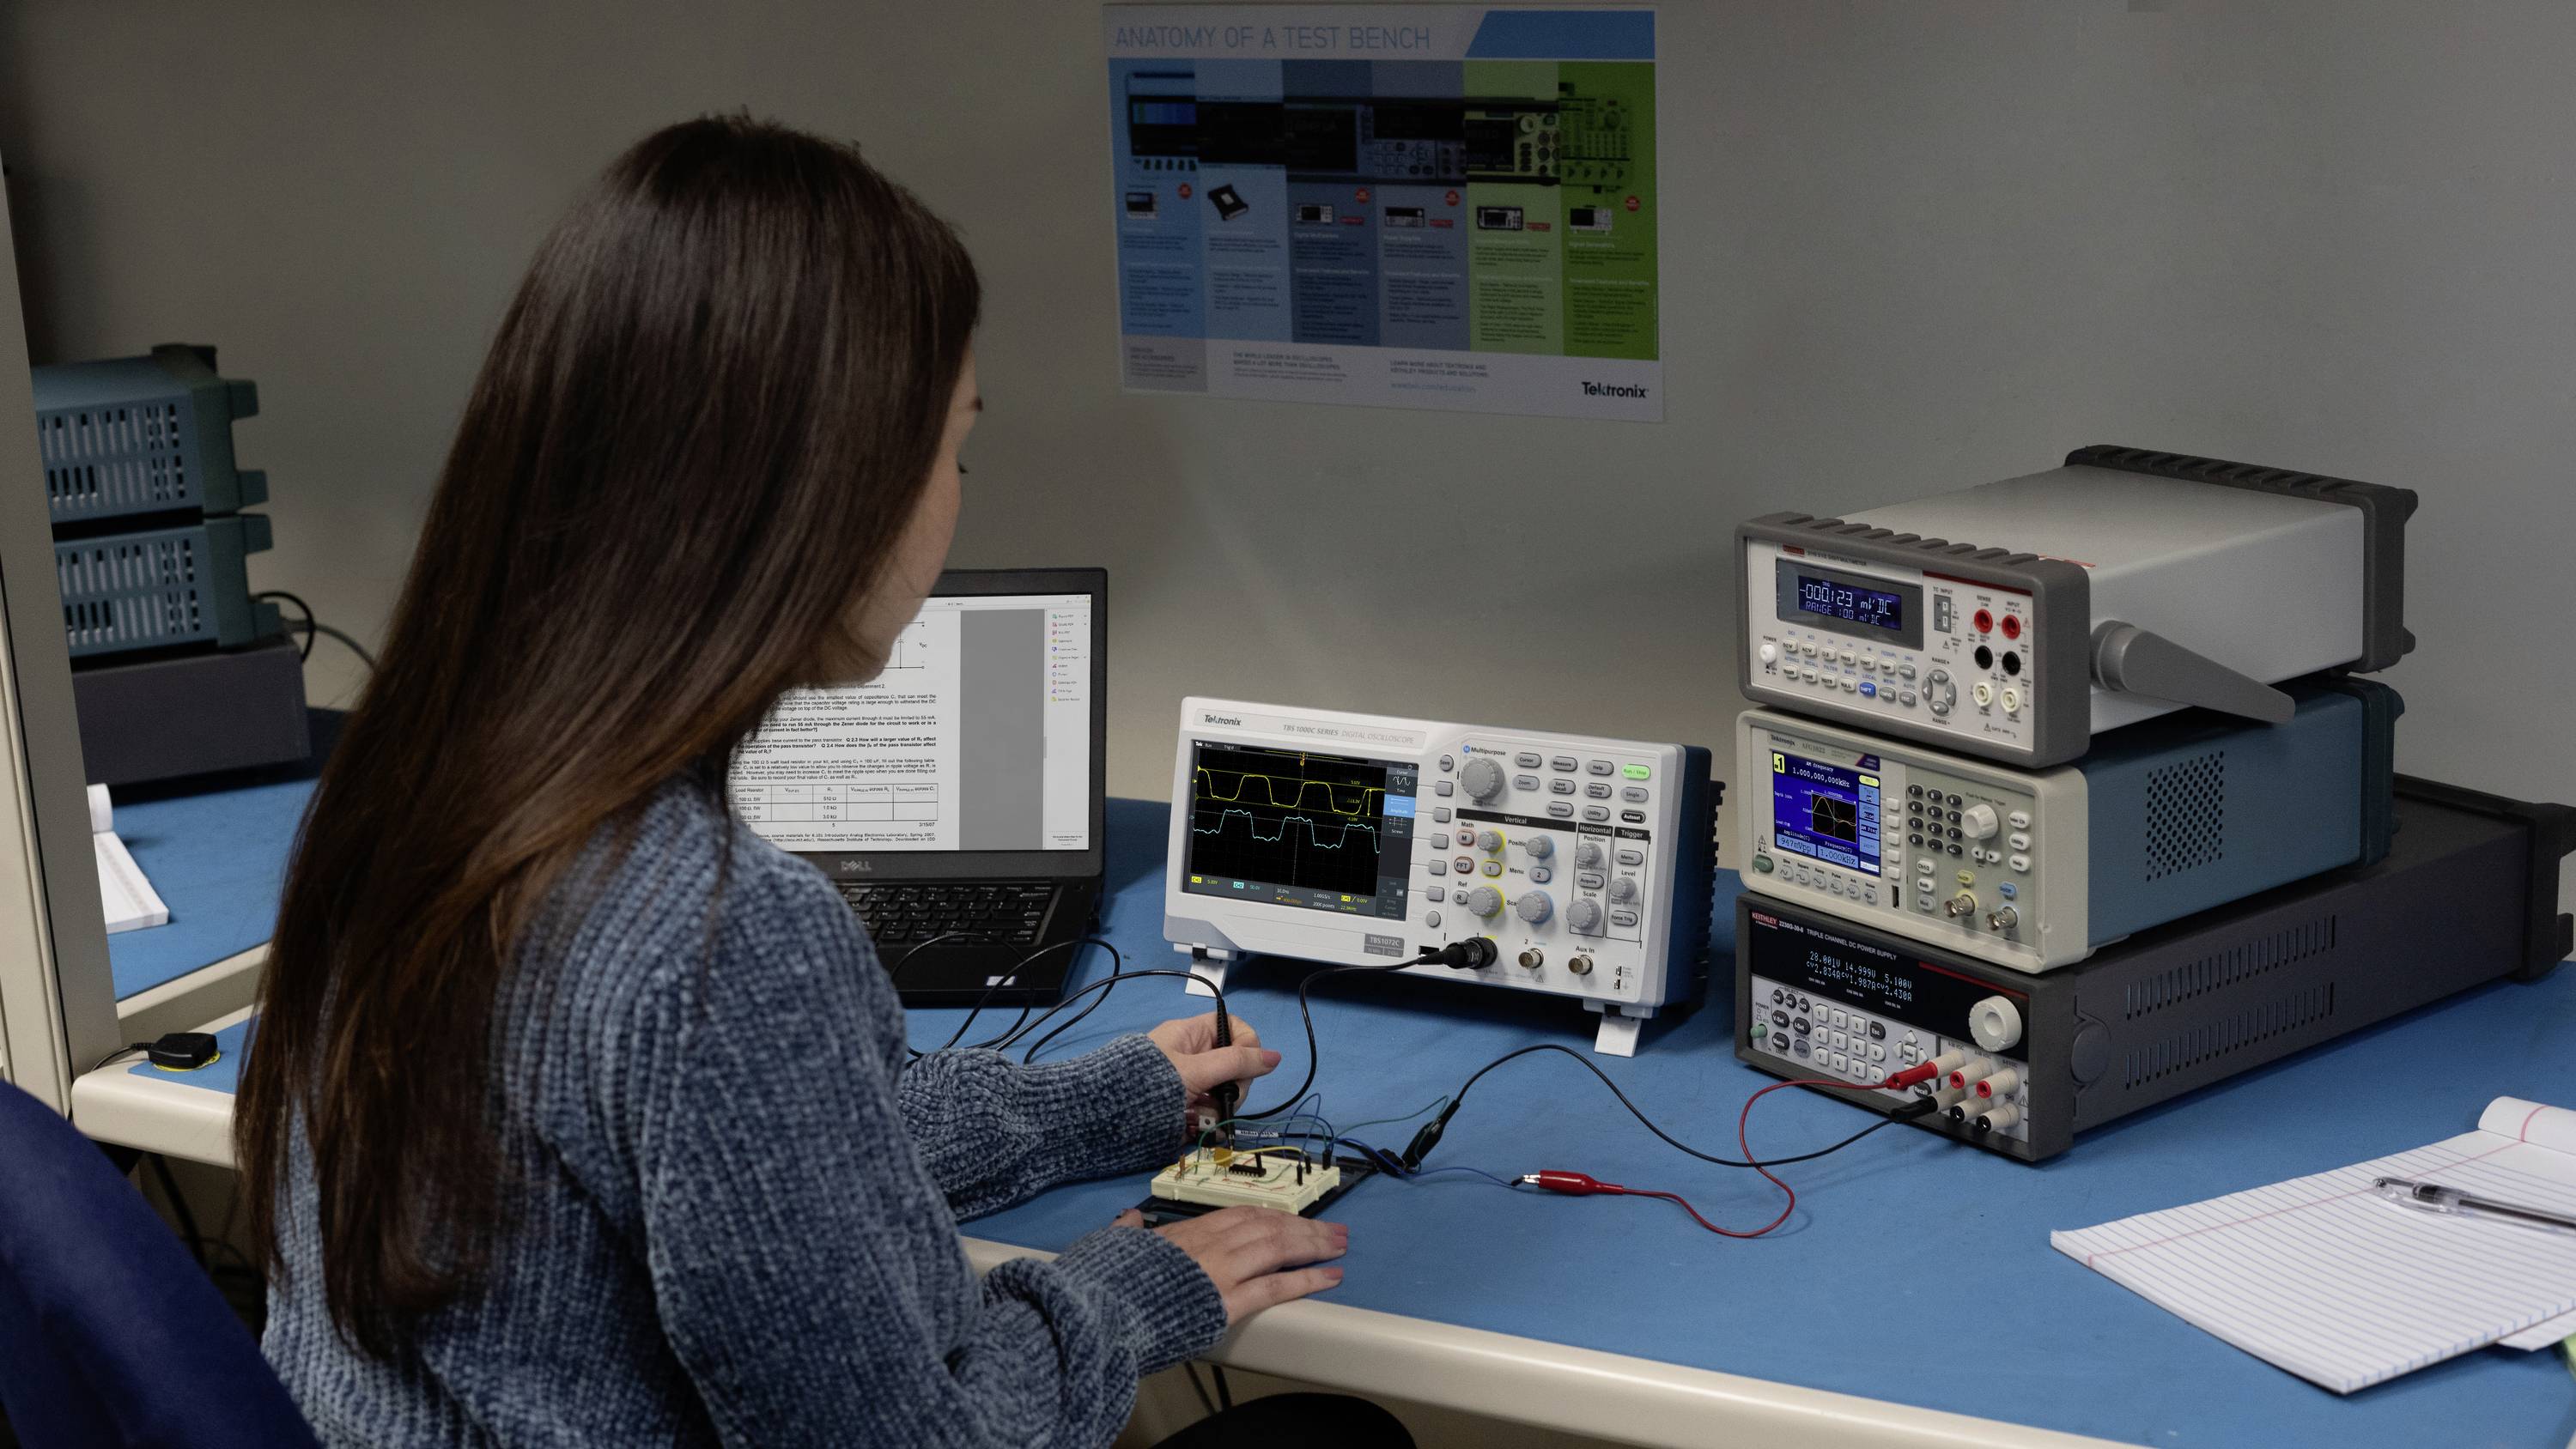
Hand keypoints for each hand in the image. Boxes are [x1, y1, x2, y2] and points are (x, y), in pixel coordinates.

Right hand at [1112, 1206, 1346, 1321]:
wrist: (1099, 1306)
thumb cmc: (1104, 1278)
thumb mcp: (1113, 1244)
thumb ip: (1127, 1232)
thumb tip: (1127, 1221)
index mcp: (1186, 1231)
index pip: (1241, 1215)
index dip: (1273, 1215)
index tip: (1293, 1217)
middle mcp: (1211, 1243)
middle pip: (1269, 1225)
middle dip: (1305, 1226)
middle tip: (1335, 1229)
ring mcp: (1222, 1270)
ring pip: (1278, 1247)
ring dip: (1314, 1244)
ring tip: (1340, 1245)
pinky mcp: (1228, 1301)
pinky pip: (1275, 1286)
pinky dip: (1306, 1279)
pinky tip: (1331, 1276)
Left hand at [1147, 1013, 1279, 1122]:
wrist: (1108, 1117)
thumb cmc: (1149, 1083)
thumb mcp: (1196, 1070)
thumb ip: (1236, 1063)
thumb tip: (1275, 1057)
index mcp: (1192, 1035)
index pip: (1233, 1027)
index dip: (1246, 1044)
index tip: (1244, 1066)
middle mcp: (1193, 1056)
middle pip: (1234, 1065)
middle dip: (1232, 1086)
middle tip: (1220, 1098)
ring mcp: (1190, 1083)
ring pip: (1224, 1093)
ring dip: (1218, 1108)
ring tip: (1198, 1116)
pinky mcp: (1186, 1107)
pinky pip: (1209, 1112)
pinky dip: (1205, 1121)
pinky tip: (1192, 1125)